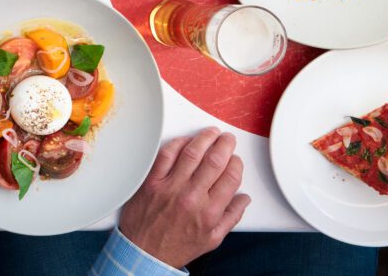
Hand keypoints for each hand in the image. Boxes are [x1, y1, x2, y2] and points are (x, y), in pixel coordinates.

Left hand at [119, 128, 250, 269]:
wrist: (144, 253)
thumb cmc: (176, 246)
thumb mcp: (212, 239)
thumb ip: (231, 217)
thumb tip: (243, 199)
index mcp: (209, 212)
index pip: (230, 178)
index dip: (236, 163)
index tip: (236, 159)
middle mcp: (191, 197)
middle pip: (214, 161)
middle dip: (224, 145)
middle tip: (227, 138)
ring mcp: (170, 187)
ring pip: (191, 153)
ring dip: (204, 138)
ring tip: (210, 133)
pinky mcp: (151, 181)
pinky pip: (165, 155)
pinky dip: (177, 144)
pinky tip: (185, 140)